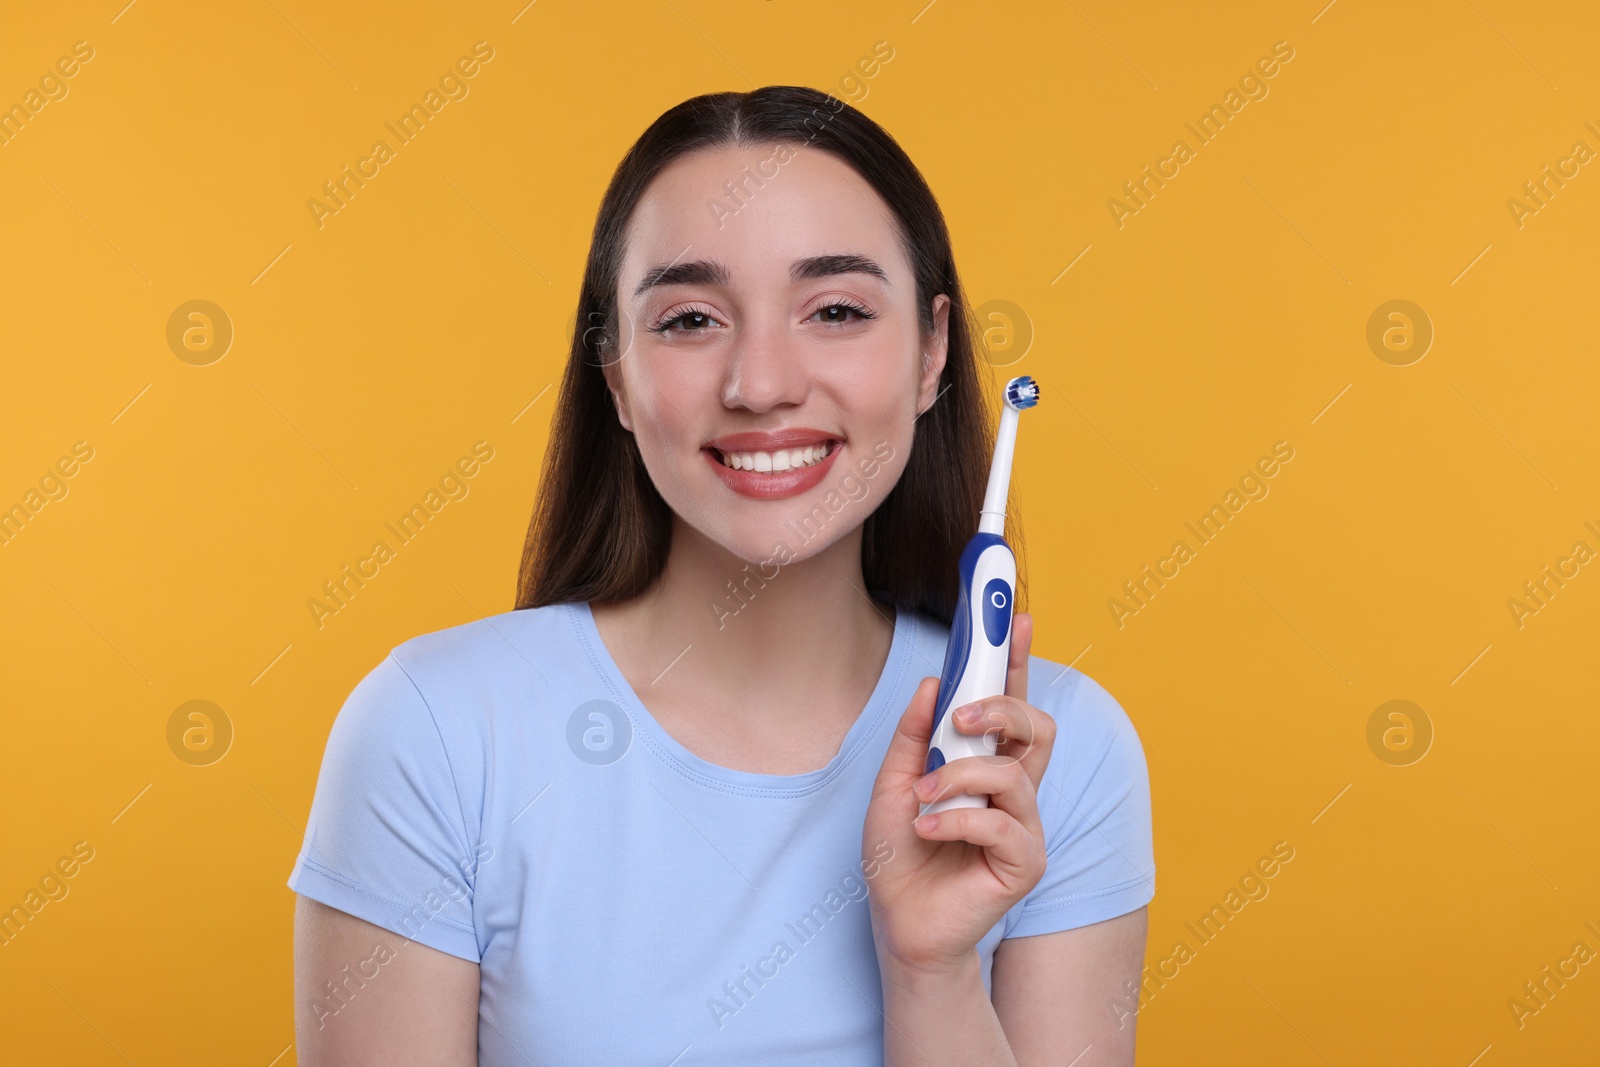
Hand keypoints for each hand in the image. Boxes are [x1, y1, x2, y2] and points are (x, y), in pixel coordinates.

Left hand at [860, 612, 1057, 977]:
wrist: (898, 923)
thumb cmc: (900, 855)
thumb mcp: (893, 783)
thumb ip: (915, 736)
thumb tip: (931, 684)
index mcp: (987, 764)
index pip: (1012, 703)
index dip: (1018, 660)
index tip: (1017, 618)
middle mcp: (1015, 789)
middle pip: (1035, 725)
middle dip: (1001, 708)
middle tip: (960, 716)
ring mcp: (1025, 825)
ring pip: (1013, 773)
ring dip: (958, 778)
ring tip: (922, 799)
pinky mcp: (1026, 861)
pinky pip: (1001, 822)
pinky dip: (956, 820)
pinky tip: (928, 832)